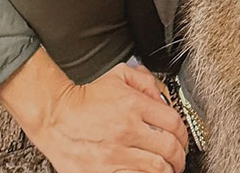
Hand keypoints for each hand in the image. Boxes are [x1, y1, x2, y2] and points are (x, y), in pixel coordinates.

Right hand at [0, 49, 187, 172]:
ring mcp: (116, 154)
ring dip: (167, 170)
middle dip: (180, 156)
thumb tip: (163, 97)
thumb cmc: (86, 98)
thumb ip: (145, 81)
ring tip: (167, 168)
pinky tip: (147, 172)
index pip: (173, 123)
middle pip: (169, 149)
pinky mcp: (104, 171)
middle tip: (179, 157)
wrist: (55, 116)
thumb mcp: (118, 76)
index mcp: (133, 106)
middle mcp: (127, 130)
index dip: (184, 133)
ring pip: (156, 169)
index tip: (183, 138)